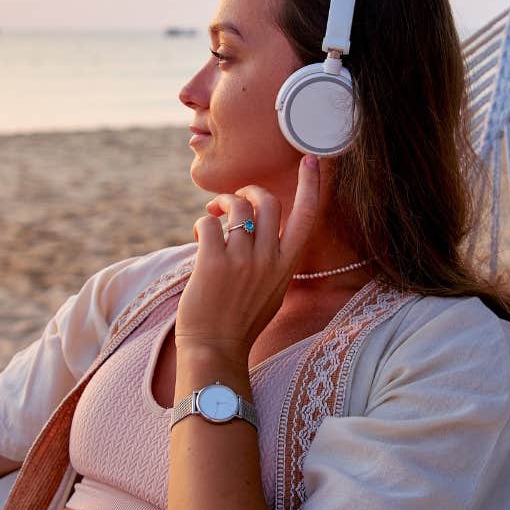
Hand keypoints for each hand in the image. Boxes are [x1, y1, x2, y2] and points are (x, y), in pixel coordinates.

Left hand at [175, 155, 320, 362]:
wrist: (215, 349)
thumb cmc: (240, 321)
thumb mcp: (272, 290)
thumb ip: (272, 259)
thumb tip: (258, 228)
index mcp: (287, 266)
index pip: (307, 217)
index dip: (311, 185)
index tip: (311, 159)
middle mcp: (269, 260)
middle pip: (268, 202)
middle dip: (248, 191)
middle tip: (234, 201)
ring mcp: (242, 261)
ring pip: (238, 208)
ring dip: (223, 204)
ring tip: (213, 216)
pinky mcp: (212, 263)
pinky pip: (208, 223)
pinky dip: (202, 223)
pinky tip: (198, 237)